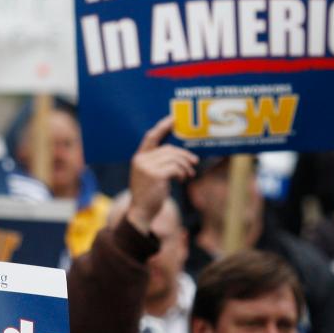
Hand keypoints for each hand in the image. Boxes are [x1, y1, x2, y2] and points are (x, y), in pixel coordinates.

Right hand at [126, 118, 197, 233]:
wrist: (141, 213)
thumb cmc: (148, 195)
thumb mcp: (150, 175)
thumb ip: (159, 163)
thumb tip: (180, 155)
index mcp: (139, 158)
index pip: (151, 137)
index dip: (162, 127)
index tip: (173, 119)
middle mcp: (141, 160)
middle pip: (169, 149)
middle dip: (184, 156)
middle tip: (194, 163)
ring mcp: (147, 167)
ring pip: (174, 158)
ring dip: (185, 166)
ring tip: (188, 175)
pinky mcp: (155, 175)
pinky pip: (175, 168)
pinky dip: (182, 173)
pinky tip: (181, 180)